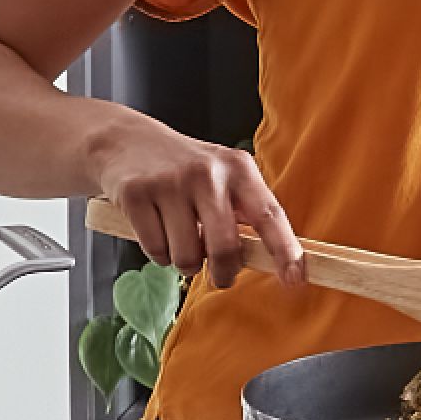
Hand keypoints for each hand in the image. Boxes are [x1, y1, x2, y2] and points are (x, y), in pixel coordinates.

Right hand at [86, 121, 303, 287]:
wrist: (125, 141)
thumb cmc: (184, 169)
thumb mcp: (223, 178)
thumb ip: (246, 214)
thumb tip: (272, 262)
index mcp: (238, 169)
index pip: (269, 214)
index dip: (285, 250)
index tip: (295, 278)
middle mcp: (207, 172)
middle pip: (224, 248)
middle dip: (223, 274)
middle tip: (219, 277)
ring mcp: (170, 182)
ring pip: (186, 257)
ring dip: (184, 262)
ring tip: (179, 238)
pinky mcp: (136, 194)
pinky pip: (155, 251)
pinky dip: (157, 253)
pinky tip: (156, 228)